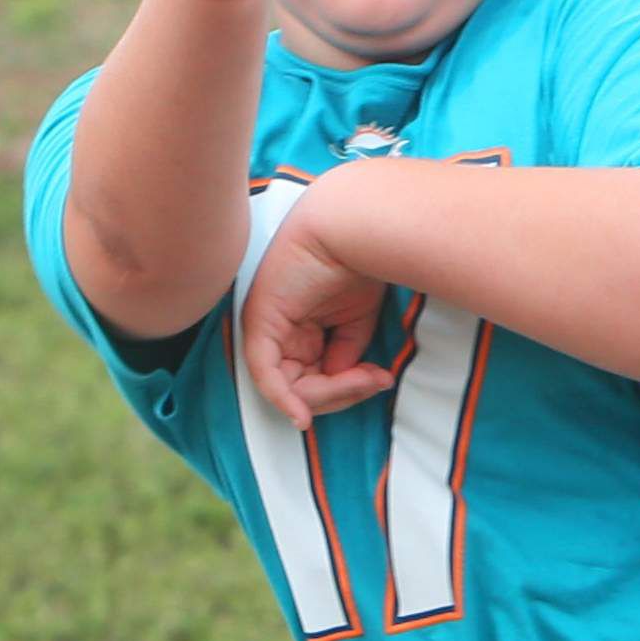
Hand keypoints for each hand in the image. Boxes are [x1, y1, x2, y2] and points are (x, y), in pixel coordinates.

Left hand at [241, 179, 401, 422]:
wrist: (351, 226)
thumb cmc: (356, 263)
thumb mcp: (356, 320)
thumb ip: (346, 354)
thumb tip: (345, 381)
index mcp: (297, 328)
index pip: (313, 376)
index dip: (345, 389)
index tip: (379, 381)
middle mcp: (278, 331)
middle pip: (301, 387)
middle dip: (340, 393)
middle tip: (375, 381)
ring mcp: (266, 328)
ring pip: (289, 387)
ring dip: (330, 393)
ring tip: (368, 377)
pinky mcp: (260, 325)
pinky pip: (266, 376)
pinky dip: (285, 399)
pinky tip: (304, 414)